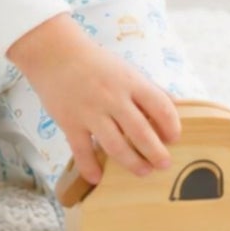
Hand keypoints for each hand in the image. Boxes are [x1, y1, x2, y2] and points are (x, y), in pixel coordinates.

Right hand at [7, 14, 180, 184]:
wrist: (54, 53)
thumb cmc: (94, 62)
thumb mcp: (125, 69)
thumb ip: (148, 88)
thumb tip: (174, 106)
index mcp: (130, 82)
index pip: (160, 106)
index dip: (171, 126)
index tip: (174, 139)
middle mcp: (112, 97)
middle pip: (141, 132)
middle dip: (156, 153)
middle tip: (164, 164)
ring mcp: (90, 111)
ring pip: (115, 146)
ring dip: (132, 163)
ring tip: (143, 171)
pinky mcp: (70, 123)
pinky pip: (82, 151)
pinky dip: (90, 167)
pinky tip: (98, 178)